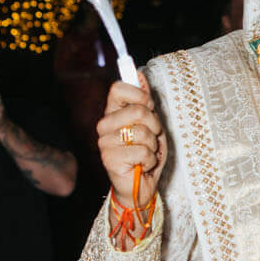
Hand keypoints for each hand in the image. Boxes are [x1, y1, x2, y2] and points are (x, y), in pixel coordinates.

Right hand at [97, 75, 165, 204]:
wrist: (140, 185)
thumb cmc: (146, 153)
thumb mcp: (151, 123)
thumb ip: (144, 101)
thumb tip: (139, 74)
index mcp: (113, 112)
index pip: (118, 88)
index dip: (139, 94)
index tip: (148, 106)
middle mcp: (105, 125)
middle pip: (138, 110)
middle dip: (154, 125)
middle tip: (152, 138)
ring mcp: (105, 142)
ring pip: (143, 132)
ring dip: (153, 145)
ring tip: (146, 153)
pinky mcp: (109, 159)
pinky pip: (142, 152)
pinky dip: (150, 160)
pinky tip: (142, 165)